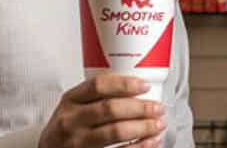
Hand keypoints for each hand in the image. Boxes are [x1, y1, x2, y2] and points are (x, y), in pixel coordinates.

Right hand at [39, 74, 166, 147]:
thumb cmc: (67, 126)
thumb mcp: (73, 106)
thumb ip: (97, 96)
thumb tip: (139, 88)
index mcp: (70, 100)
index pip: (98, 86)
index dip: (125, 84)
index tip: (144, 85)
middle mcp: (71, 120)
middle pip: (111, 109)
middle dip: (140, 107)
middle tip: (158, 107)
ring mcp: (78, 141)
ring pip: (116, 131)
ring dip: (143, 127)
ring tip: (158, 124)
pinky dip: (139, 147)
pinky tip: (150, 142)